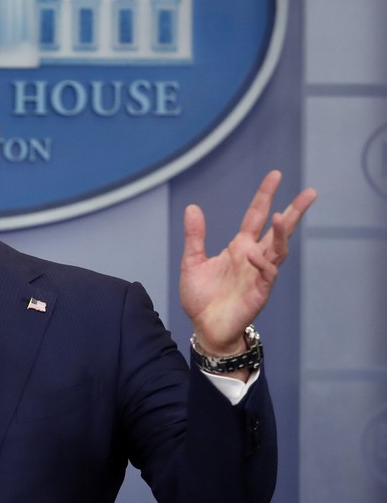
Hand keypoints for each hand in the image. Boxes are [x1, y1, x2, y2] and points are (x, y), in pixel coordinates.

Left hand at [180, 170, 316, 357]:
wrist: (204, 327)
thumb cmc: (202, 297)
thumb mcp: (192, 261)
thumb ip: (195, 236)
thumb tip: (192, 207)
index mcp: (239, 247)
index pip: (255, 216)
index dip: (265, 196)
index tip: (275, 175)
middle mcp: (253, 257)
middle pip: (279, 230)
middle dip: (294, 211)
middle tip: (310, 192)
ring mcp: (259, 274)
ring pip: (278, 250)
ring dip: (281, 234)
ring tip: (280, 216)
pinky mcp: (259, 292)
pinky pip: (267, 274)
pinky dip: (263, 263)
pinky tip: (254, 253)